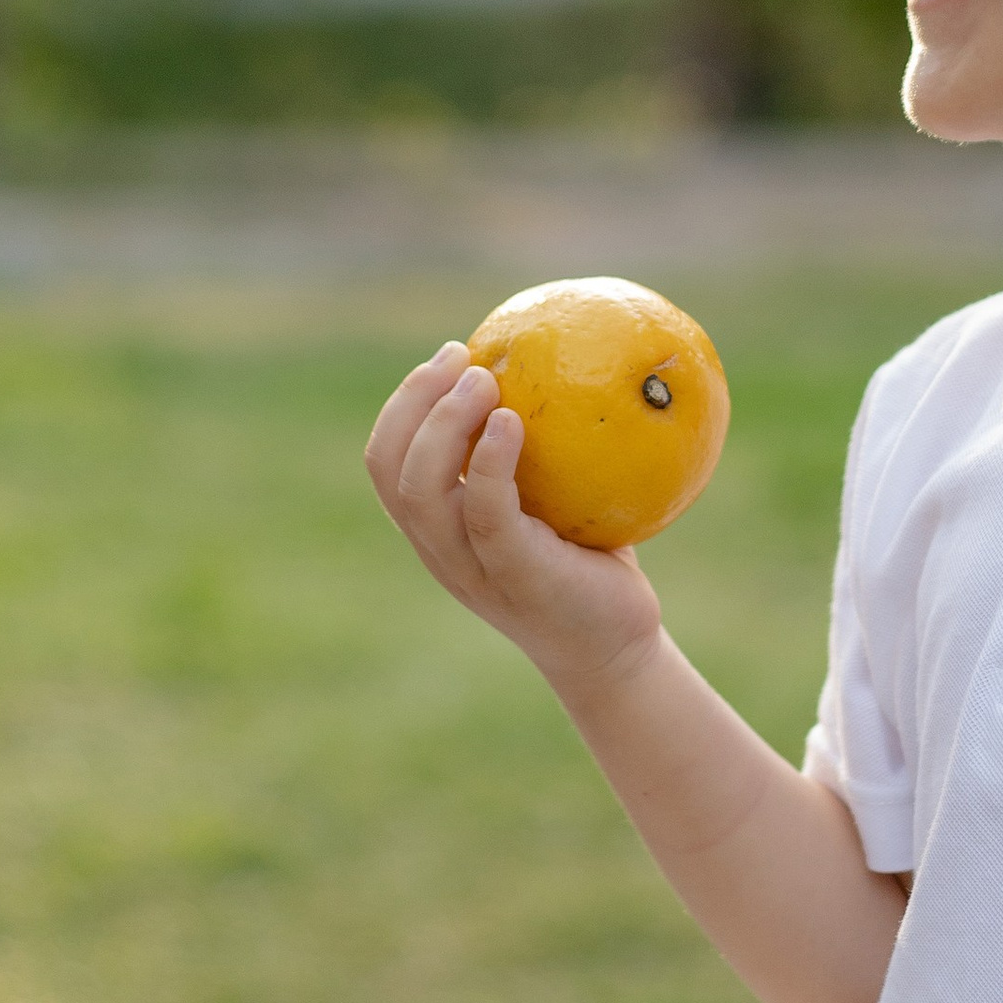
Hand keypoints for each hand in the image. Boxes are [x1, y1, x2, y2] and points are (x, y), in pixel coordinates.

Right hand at [364, 345, 663, 694]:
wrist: (615, 646)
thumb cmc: (588, 565)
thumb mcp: (559, 499)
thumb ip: (545, 448)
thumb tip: (567, 360)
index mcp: (437, 528)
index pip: (387, 460)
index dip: (404, 403)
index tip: (450, 356)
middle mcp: (440, 549)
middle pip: (390, 468)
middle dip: (414, 402)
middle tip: (462, 358)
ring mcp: (470, 568)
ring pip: (422, 493)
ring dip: (444, 426)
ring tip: (481, 381)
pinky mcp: (513, 577)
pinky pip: (487, 514)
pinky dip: (491, 463)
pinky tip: (514, 422)